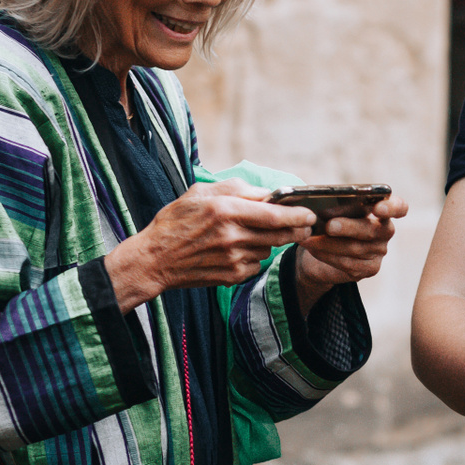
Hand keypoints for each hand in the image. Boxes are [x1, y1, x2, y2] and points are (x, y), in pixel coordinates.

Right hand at [105, 181, 315, 311]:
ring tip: (251, 234)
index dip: (297, 215)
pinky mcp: (232, 276)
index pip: (274, 215)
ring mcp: (232, 259)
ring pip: (269, 249)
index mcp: (225, 210)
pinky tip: (236, 250)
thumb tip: (268, 192)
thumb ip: (237, 188)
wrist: (155, 259)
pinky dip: (254, 256)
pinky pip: (257, 264)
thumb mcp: (201, 193)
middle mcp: (231, 236)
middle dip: (296, 230)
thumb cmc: (176, 221)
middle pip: (279, 235)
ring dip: (270, 242)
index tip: (310, 213)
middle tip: (303, 226)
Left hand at [294, 193, 410, 314]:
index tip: (378, 208)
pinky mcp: (370, 269)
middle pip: (372, 230)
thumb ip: (336, 206)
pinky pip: (348, 264)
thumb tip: (319, 207)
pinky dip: (327, 255)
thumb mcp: (335, 208)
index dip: (392, 208)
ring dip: (329, 243)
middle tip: (329, 225)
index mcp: (383, 209)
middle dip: (349, 227)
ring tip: (308, 238)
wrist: (326, 248)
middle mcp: (386, 230)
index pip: (399, 207)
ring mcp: (379, 251)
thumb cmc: (333, 219)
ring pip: (356, 248)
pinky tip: (312, 248)